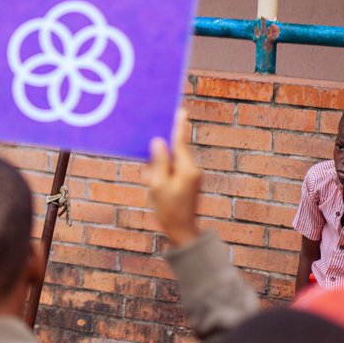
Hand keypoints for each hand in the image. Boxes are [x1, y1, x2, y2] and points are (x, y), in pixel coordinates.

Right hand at [144, 110, 201, 247]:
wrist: (182, 232)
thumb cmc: (169, 210)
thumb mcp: (158, 185)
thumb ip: (159, 162)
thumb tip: (158, 142)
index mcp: (187, 169)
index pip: (181, 142)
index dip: (178, 126)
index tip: (181, 109)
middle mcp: (192, 169)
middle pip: (174, 152)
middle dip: (159, 156)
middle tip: (151, 169)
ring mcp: (191, 176)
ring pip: (172, 163)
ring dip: (159, 169)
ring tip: (151, 183)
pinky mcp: (188, 183)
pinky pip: (172, 172)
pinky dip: (161, 175)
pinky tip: (154, 184)